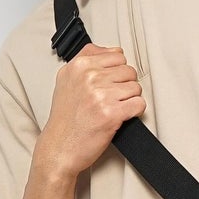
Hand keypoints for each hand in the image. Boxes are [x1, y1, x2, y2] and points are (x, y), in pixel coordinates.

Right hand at [42, 45, 145, 178]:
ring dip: (130, 100)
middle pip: (129, 71)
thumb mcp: (66, 80)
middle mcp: (89, 77)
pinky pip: (139, 104)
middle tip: (113, 99)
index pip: (117, 55)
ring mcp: (100, 95)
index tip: (111, 83)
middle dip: (125, 86)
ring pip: (136, 87)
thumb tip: (109, 50)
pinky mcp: (111, 113)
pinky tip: (122, 116)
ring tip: (115, 108)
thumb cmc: (65, 119)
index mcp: (79, 66)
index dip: (118, 72)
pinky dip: (135, 112)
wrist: (59, 148)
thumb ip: (86, 59)